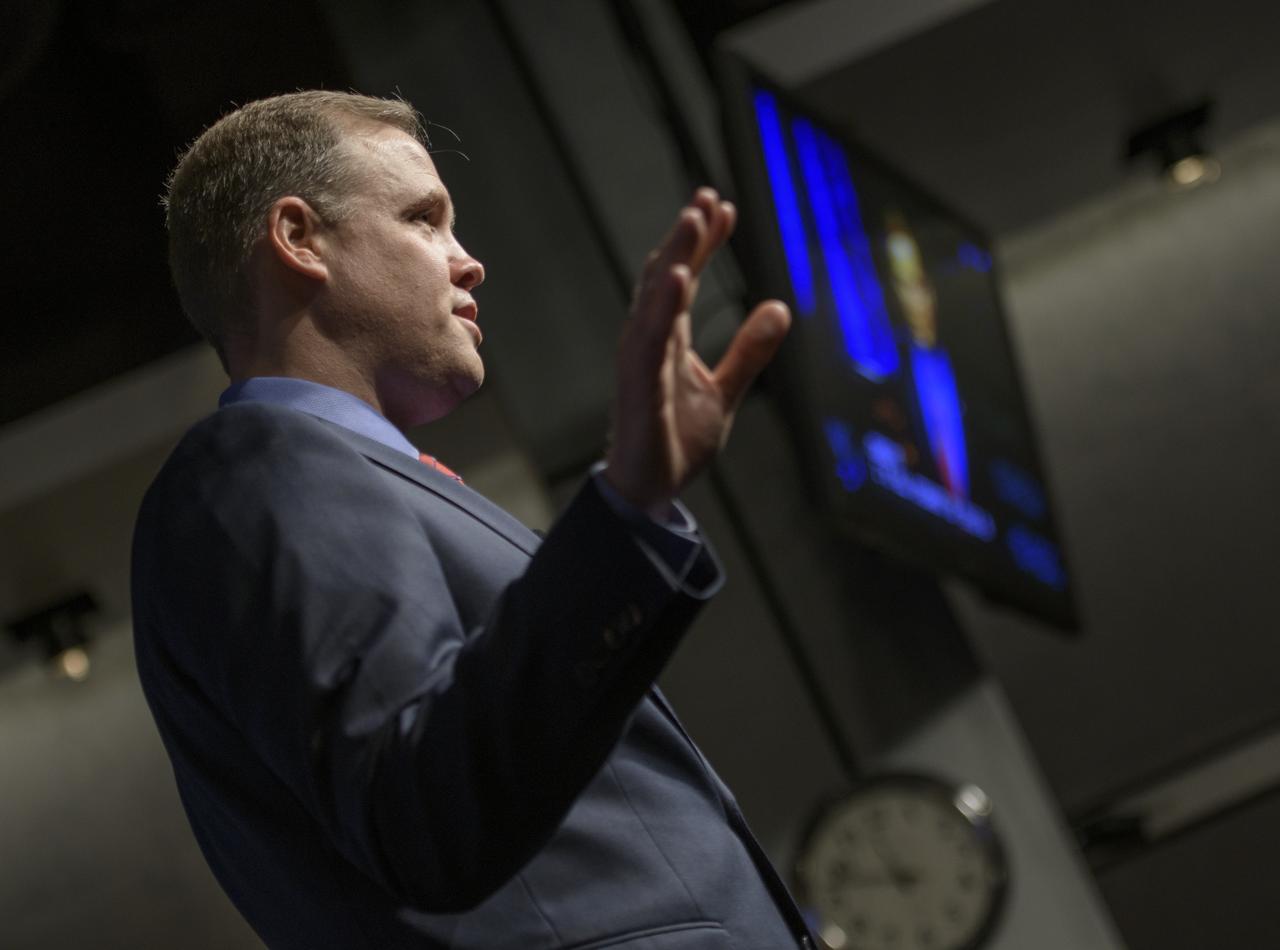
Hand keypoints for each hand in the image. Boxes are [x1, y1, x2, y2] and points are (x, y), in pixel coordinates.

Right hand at [603, 188, 790, 515]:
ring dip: (674, 256)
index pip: (684, 279)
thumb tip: (781, 306)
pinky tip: (678, 276)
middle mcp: (649, 341)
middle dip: (687, 236)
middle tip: (707, 196)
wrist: (651, 493)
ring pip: (656, 298)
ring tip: (693, 219)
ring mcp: (641, 361)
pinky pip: (650, 339)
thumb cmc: (676, 442)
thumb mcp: (726, 391)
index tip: (724, 207)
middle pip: (667, 276)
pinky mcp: (639, 386)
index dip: (703, 242)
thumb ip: (750, 350)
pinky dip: (663, 306)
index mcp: (668, 339)